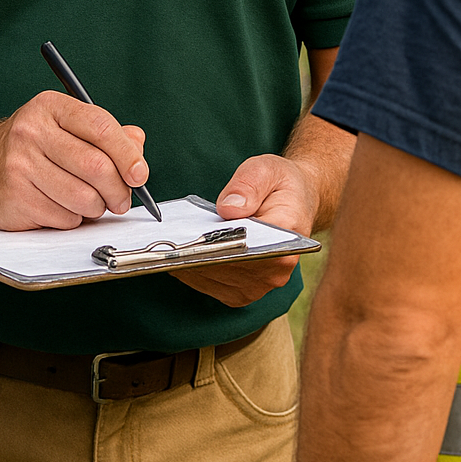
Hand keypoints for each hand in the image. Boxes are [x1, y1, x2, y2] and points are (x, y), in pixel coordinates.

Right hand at [0, 91, 147, 230]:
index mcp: (50, 107)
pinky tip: (62, 207)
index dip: (127, 154)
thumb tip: (137, 148)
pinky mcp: (15, 197)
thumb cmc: (33, 147)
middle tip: (122, 199)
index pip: (100, 126)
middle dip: (118, 190)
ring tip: (90, 202)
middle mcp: (32, 131)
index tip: (140, 175)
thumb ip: (108, 135)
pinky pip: (65, 217)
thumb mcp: (66, 127)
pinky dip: (73, 219)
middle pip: (96, 166)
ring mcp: (20, 165)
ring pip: (84, 197)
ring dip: (96, 208)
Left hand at [172, 154, 319, 306]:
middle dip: (196, 255)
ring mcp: (260, 285)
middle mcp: (277, 270)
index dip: (216, 246)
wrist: (296, 201)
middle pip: (226, 268)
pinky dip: (193, 272)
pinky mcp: (245, 292)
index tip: (189, 240)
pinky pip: (212, 286)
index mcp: (287, 240)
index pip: (247, 250)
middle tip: (165, 243)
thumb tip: (229, 209)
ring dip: (190, 265)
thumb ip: (249, 185)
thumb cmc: (281, 184)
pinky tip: (177, 256)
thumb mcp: (267, 170)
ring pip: (215, 280)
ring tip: (165, 248)